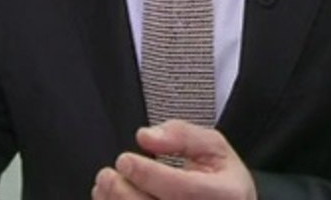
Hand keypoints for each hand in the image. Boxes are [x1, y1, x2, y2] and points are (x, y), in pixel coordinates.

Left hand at [92, 120, 255, 199]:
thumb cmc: (221, 181)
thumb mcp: (214, 148)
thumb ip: (182, 135)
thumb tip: (147, 137)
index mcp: (225, 194)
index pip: (182, 189)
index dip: (148, 175)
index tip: (124, 160)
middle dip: (124, 192)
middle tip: (107, 175)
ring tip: (105, 186)